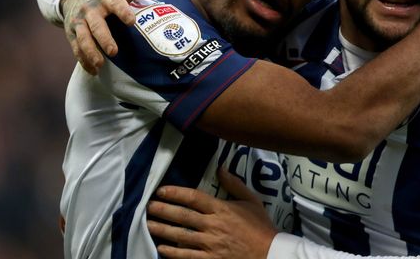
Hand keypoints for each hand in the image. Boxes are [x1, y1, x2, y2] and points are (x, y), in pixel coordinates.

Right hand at [61, 0, 160, 73]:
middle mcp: (91, 9)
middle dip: (104, 38)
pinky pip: (76, 48)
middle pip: (96, 24)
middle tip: (114, 52)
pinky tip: (94, 71)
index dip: (123, 11)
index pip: (115, 4)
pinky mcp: (72, 33)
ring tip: (100, 64)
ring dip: (90, 52)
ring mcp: (80, 21)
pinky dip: (83, 60)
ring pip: (83, 38)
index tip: (132, 21)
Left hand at [147, 168, 277, 258]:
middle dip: (163, 210)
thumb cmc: (261, 227)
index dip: (175, 193)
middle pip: (182, 216)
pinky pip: (187, 256)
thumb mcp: (252, 201)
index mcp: (222, 209)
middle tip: (148, 206)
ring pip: (180, 236)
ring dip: (162, 230)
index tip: (162, 190)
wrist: (270, 254)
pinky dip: (172, 252)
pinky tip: (161, 249)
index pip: (194, 197)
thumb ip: (235, 185)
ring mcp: (210, 244)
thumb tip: (220, 169)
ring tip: (149, 224)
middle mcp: (213, 225)